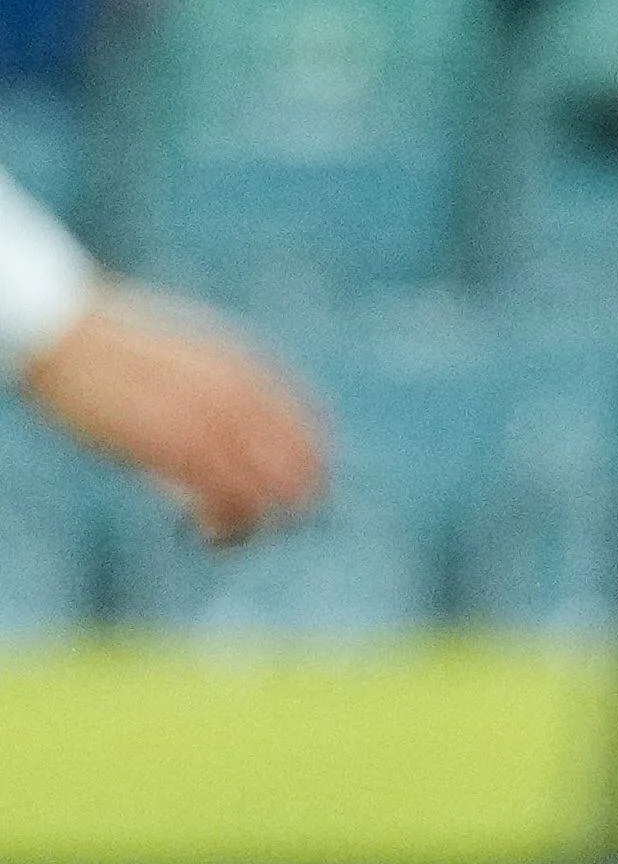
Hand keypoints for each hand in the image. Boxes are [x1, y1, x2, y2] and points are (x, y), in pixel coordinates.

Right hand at [23, 293, 324, 542]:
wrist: (61, 331)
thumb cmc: (111, 342)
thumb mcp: (184, 352)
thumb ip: (221, 382)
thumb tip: (238, 417)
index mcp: (247, 368)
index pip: (310, 430)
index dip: (307, 469)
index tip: (284, 492)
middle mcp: (242, 397)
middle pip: (301, 469)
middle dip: (288, 504)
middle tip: (252, 518)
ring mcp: (214, 422)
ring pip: (270, 495)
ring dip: (252, 523)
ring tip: (219, 531)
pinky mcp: (179, 449)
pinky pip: (228, 504)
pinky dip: (223, 528)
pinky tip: (198, 532)